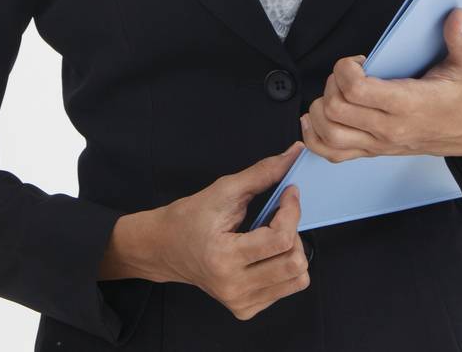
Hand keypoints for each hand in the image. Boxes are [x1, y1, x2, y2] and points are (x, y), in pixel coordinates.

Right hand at [151, 141, 310, 320]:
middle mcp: (233, 286)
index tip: (290, 192)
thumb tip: (295, 153)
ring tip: (274, 235)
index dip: (293, 210)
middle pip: (294, 262)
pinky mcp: (246, 309)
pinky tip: (266, 253)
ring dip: (294, 250)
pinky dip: (284, 266)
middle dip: (295, 231)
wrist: (164, 248)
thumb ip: (262, 173)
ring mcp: (240, 302)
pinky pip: (287, 288)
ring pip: (297, 279)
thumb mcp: (224, 190)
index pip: (281, 239)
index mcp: (225, 257)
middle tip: (280, 215)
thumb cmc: (189, 217)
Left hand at [300, 7, 461, 162]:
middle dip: (332, 83)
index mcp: (408, 104)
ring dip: (320, 109)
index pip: (356, 91)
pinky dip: (314, 138)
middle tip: (347, 73)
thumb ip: (460, 39)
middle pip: (335, 109)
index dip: (345, 69)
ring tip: (335, 92)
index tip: (359, 61)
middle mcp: (389, 128)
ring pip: (328, 134)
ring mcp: (379, 144)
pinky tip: (315, 119)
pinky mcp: (373, 151)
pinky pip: (332, 154)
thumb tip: (457, 14)